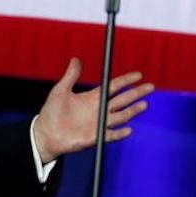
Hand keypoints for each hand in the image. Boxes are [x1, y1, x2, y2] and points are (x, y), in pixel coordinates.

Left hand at [33, 57, 153, 163]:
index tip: (138, 75)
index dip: (126, 80)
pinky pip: (111, 135)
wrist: (46, 133)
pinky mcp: (95, 137)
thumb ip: (70, 76)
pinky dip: (119, 133)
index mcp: (93, 97)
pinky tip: (128, 129)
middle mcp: (99, 110)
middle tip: (150, 87)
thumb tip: (76, 59)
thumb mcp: (60, 90)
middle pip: (122, 100)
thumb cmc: (51, 112)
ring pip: (120, 116)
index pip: (114, 87)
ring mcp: (99, 123)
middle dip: (136, 93)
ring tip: (144, 105)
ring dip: (132, 111)